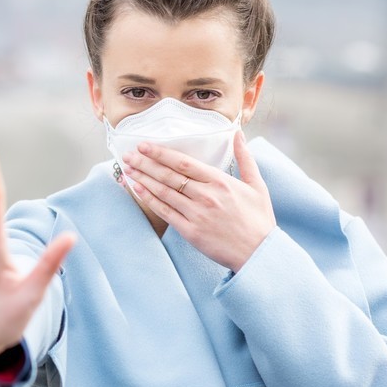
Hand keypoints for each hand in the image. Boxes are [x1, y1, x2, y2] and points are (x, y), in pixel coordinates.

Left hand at [120, 131, 275, 271]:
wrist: (259, 254)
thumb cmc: (259, 219)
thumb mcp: (257, 185)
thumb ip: (245, 158)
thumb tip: (237, 133)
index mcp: (220, 182)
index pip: (184, 163)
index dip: (161, 153)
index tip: (145, 145)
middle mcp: (206, 196)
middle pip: (169, 175)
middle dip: (145, 163)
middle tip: (128, 154)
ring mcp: (196, 214)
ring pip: (163, 192)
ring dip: (142, 178)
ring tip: (127, 168)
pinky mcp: (190, 231)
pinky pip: (165, 212)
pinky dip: (149, 199)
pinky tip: (137, 189)